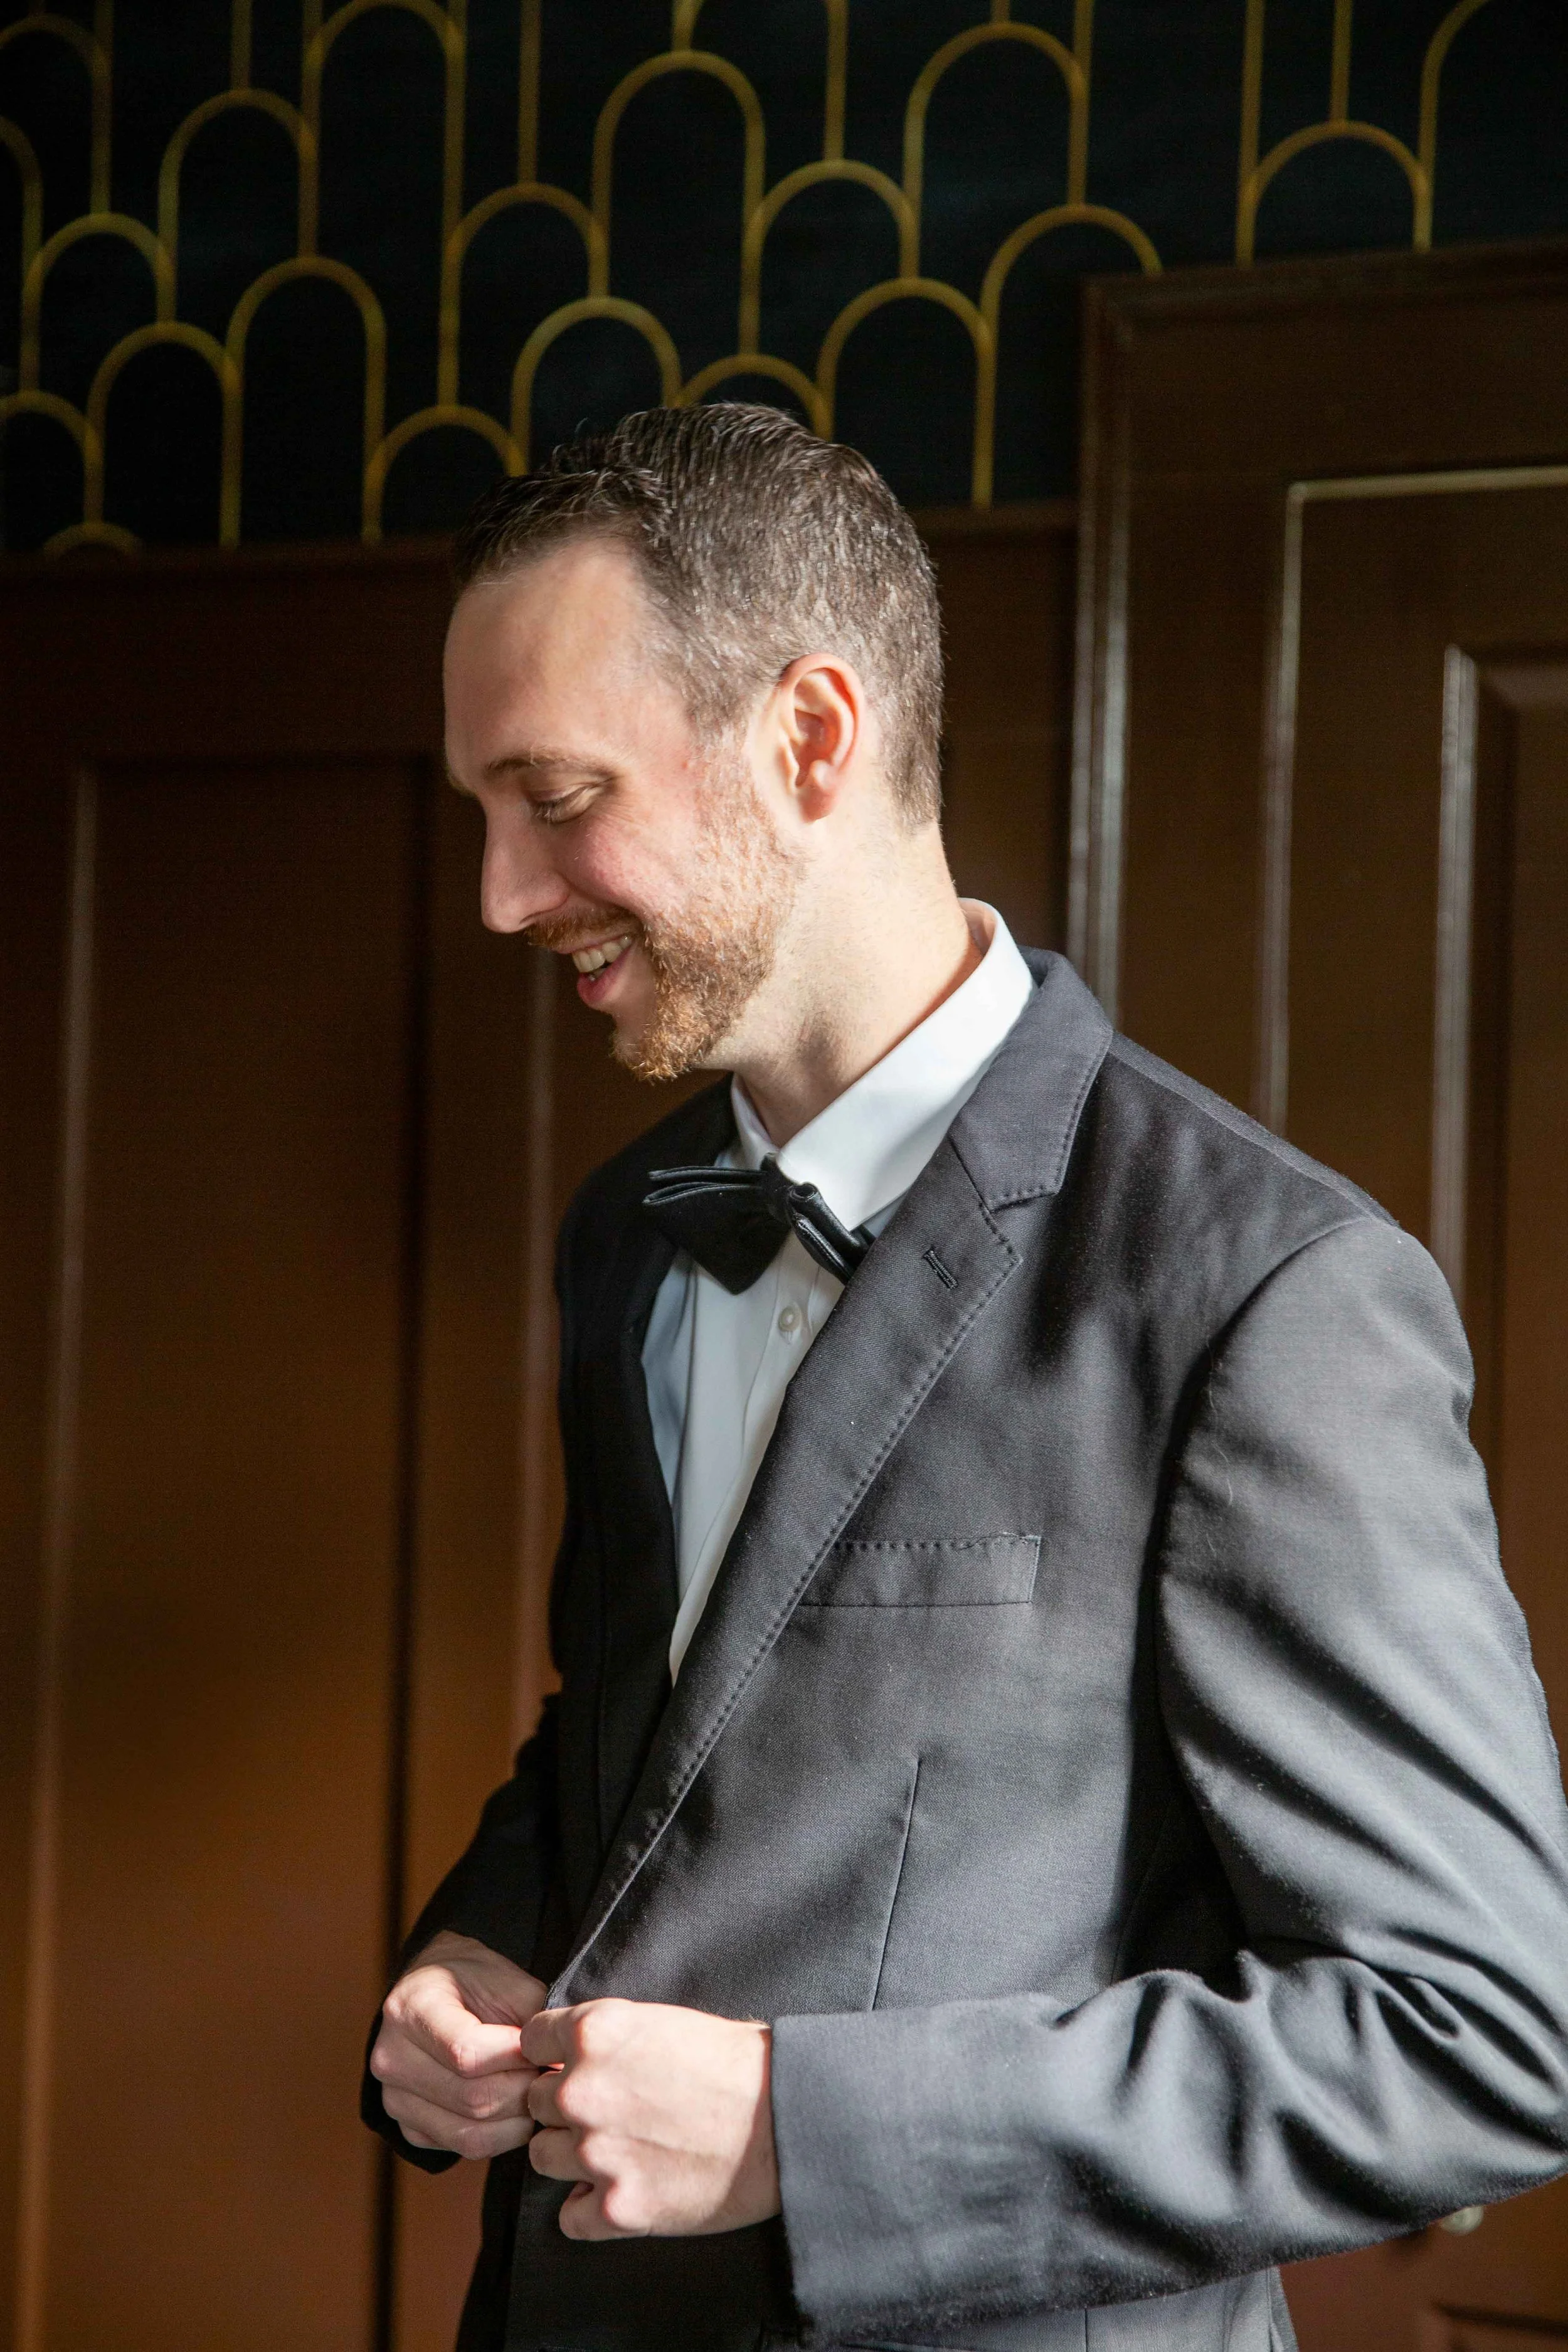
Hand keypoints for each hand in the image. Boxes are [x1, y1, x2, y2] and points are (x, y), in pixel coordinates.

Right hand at [370, 1931, 546, 2158]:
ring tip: (534, 2092)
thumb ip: (531, 2016)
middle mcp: (392, 2057)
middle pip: (472, 2098)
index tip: (543, 2050)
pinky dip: (499, 2137)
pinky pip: (463, 2147)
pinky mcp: (409, 2127)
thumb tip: (562, 2063)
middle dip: (522, 2090)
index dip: (515, 2057)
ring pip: (470, 2133)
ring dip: (516, 2119)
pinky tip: (512, 2110)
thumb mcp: (504, 1978)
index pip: (465, 2052)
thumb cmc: (474, 1982)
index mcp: (410, 2008)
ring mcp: (395, 2098)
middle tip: (547, 2074)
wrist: (436, 1994)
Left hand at [523, 1998, 778, 2238]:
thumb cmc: (736, 2064)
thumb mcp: (663, 2021)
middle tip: (610, 2112)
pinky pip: (568, 2216)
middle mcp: (582, 2091)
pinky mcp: (618, 2209)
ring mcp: (595, 2153)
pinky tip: (623, 2190)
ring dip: (572, 2156)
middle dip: (565, 2107)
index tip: (574, 2066)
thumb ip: (607, 2038)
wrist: (785, 2118)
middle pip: (535, 2103)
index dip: (554, 2055)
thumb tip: (572, 2056)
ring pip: (543, 2157)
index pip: (531, 2041)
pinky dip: (590, 2209)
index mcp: (594, 2032)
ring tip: (618, 2151)